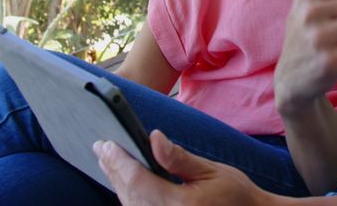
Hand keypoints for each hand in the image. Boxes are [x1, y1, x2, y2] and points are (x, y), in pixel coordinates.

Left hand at [95, 130, 273, 205]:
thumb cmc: (236, 195)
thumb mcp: (211, 171)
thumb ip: (178, 157)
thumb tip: (153, 138)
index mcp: (177, 204)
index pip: (137, 179)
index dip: (118, 160)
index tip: (105, 144)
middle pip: (128, 193)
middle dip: (113, 169)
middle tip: (101, 148)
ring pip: (130, 204)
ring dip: (117, 182)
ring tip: (108, 162)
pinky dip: (129, 196)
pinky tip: (125, 184)